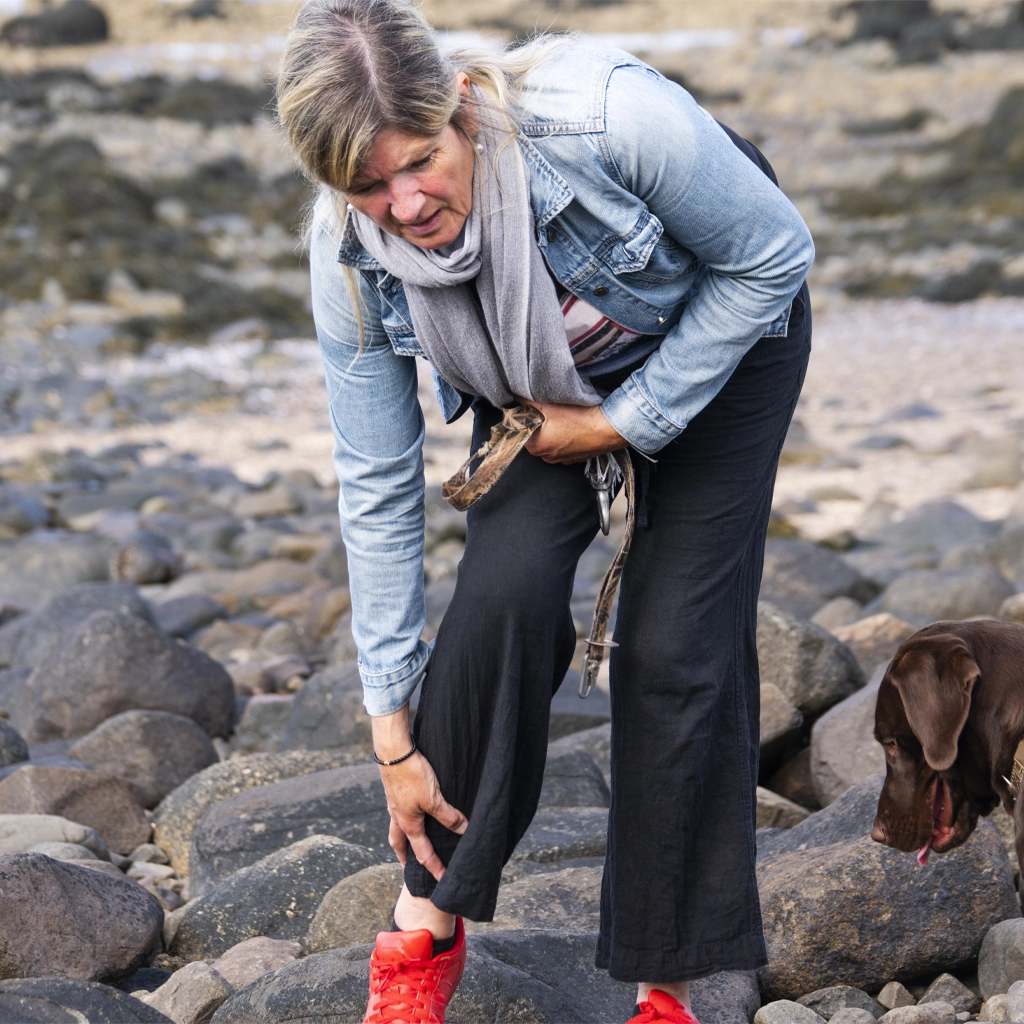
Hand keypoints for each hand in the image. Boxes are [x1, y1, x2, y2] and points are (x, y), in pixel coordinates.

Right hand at [372, 707, 467, 880]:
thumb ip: (448, 815)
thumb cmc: (412, 775)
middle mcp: (398, 817)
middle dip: (405, 856)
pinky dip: (403, 816)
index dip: (434, 867)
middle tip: (408, 867)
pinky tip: (409, 809)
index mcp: (408, 824)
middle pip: (400, 843)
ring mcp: (393, 803)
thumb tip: (463, 830)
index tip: (443, 880)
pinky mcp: (394, 789)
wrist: (393, 751)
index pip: (423, 852)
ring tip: (407, 839)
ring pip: (396, 827)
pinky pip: (397, 810)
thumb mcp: (434, 798)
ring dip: (401, 837)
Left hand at [517, 398, 626, 464]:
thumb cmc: (582, 419)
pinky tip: (573, 425)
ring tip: (564, 417)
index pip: (519, 428)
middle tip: (550, 409)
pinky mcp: (575, 457)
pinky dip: (565, 435)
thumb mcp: (549, 404)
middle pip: (534, 435)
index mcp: (536, 446)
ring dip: (553, 429)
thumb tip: (514, 397)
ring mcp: (562, 459)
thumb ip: (526, 400)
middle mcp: (547, 457)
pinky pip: (563, 444)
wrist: (610, 428)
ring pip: (549, 439)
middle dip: (539, 422)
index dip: (525, 415)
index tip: (533, 406)